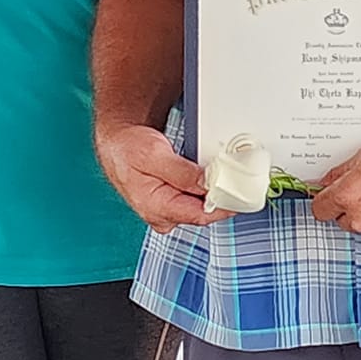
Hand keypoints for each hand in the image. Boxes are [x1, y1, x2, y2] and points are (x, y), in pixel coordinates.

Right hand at [96, 124, 229, 233]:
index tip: (242, 195)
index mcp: (156, 207)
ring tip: (225, 176)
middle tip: (239, 179)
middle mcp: (162, 216)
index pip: (200, 215)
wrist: (118, 143)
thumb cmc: (127, 148)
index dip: (224, 206)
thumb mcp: (154, 154)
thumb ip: (182, 172)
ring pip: (201, 207)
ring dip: (215, 193)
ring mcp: (167, 212)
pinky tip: (212, 179)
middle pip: (203, 213)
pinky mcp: (171, 204)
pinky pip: (195, 201)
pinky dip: (206, 191)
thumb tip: (207, 183)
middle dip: (222, 197)